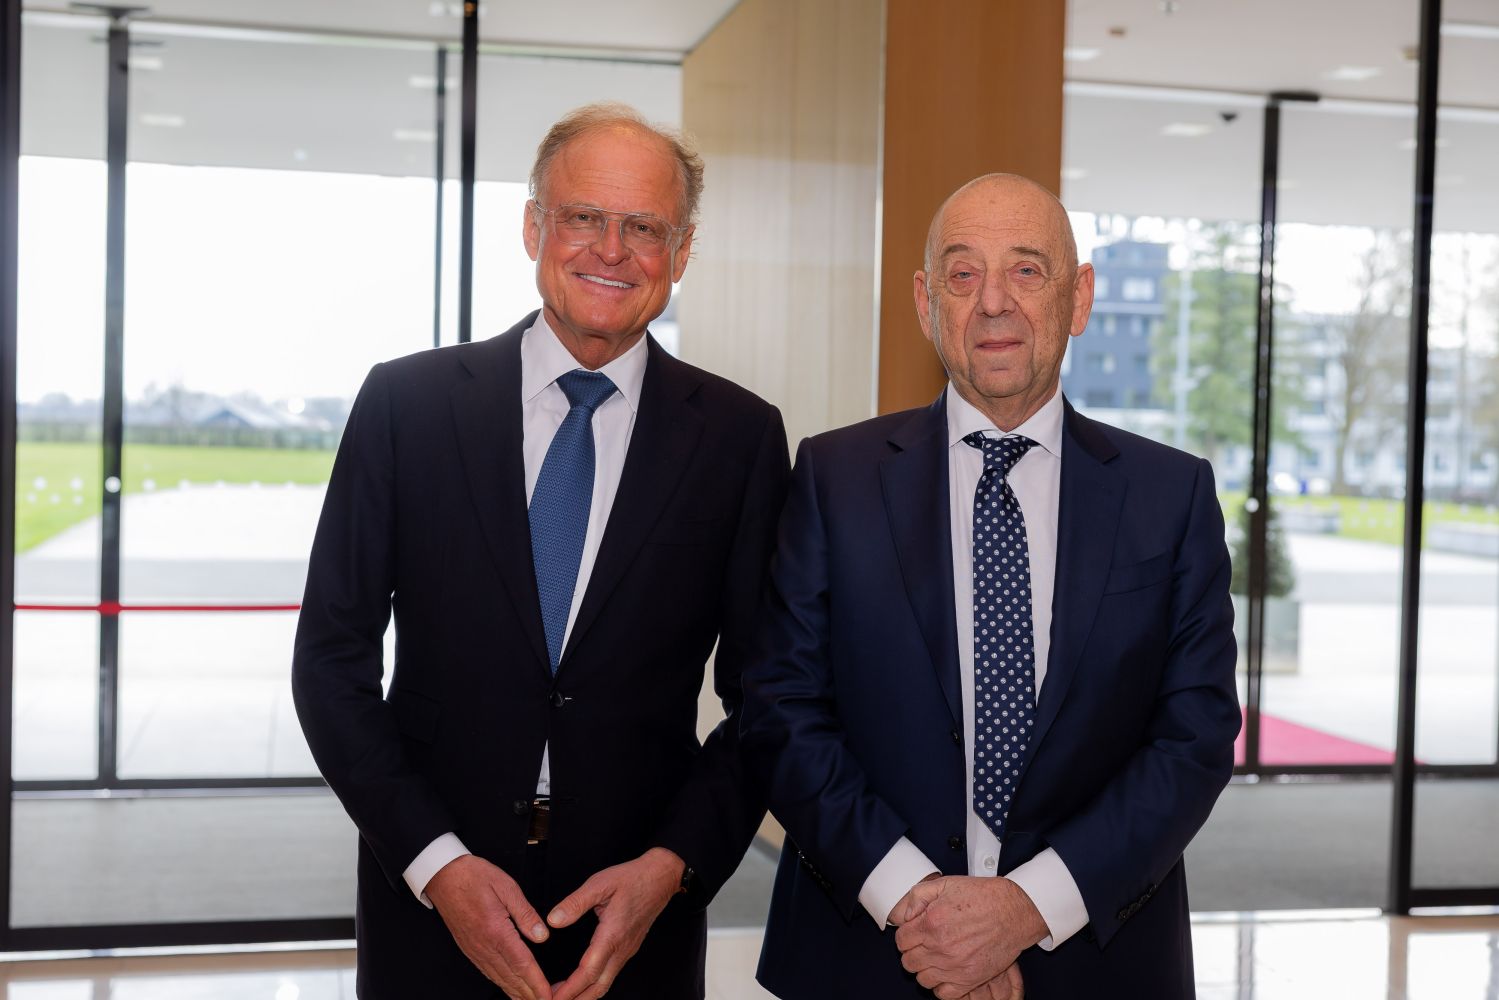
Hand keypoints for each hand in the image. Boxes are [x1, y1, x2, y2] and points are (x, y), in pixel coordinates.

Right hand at [425, 854, 551, 999]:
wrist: (443, 875)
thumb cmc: (474, 876)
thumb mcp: (507, 887)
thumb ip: (526, 914)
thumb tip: (542, 936)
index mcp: (496, 931)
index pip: (522, 964)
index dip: (537, 983)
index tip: (549, 995)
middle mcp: (484, 945)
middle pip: (511, 978)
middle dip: (530, 994)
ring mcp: (475, 949)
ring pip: (499, 978)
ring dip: (517, 993)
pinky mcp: (469, 948)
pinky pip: (488, 972)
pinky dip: (502, 984)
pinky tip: (510, 988)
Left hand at [546, 847, 683, 999]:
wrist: (661, 877)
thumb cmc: (631, 878)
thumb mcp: (600, 883)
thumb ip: (576, 903)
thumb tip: (553, 921)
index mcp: (612, 935)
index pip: (588, 972)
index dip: (568, 990)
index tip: (550, 998)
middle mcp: (621, 949)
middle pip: (598, 988)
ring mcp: (627, 951)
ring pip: (605, 984)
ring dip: (583, 995)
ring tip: (561, 996)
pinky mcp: (628, 948)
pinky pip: (609, 975)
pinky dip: (592, 985)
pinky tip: (579, 982)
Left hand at [892, 876, 1046, 999]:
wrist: (1014, 912)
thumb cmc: (984, 897)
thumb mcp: (945, 884)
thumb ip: (917, 896)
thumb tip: (903, 915)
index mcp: (931, 923)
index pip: (901, 941)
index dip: (906, 935)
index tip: (914, 933)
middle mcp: (940, 947)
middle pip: (909, 961)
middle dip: (913, 951)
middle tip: (924, 944)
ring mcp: (954, 966)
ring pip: (922, 979)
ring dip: (925, 969)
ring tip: (935, 957)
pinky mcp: (969, 980)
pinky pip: (943, 994)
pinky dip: (941, 986)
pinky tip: (946, 972)